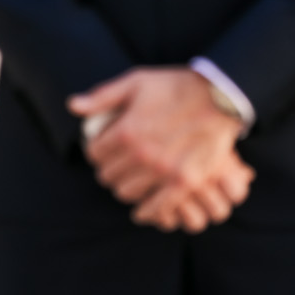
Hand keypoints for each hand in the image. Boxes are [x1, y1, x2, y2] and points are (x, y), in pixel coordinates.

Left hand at [69, 68, 246, 230]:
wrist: (221, 97)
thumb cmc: (178, 86)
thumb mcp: (137, 82)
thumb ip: (103, 97)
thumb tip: (73, 106)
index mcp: (126, 130)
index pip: (95, 153)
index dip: (97, 150)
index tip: (105, 148)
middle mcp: (141, 155)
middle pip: (108, 176)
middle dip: (110, 169)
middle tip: (119, 164)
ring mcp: (163, 171)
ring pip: (127, 193)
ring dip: (127, 187)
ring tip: (133, 179)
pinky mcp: (184, 183)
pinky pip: (156, 209)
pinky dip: (147, 212)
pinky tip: (143, 209)